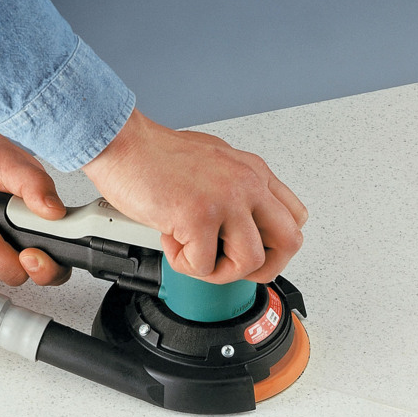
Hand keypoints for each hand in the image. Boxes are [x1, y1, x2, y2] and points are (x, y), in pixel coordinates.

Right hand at [83, 109, 307, 283]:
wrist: (122, 145)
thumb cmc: (156, 155)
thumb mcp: (214, 163)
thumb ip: (234, 190)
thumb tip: (240, 225)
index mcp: (253, 172)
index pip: (295, 217)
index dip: (275, 244)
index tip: (250, 249)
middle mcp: (247, 184)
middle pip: (290, 242)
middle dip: (262, 267)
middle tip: (232, 265)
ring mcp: (225, 200)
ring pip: (251, 262)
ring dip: (219, 271)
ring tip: (194, 253)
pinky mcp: (198, 217)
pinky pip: (204, 266)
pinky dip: (184, 264)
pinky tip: (171, 241)